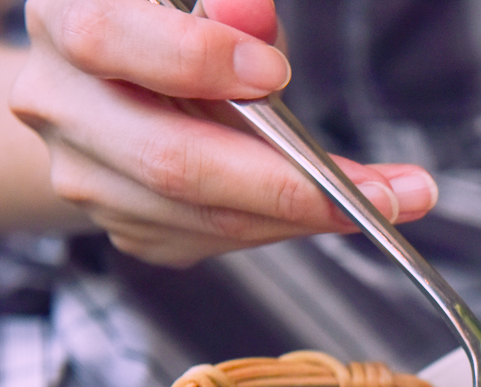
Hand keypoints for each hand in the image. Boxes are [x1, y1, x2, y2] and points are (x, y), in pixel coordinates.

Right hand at [9, 0, 436, 266]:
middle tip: (382, 192)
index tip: (274, 75)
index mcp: (67, 22)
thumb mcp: (205, 8)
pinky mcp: (128, 226)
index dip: (196, 61)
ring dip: (307, 214)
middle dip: (287, 182)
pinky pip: (215, 239)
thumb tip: (252, 13)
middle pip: (170, 161)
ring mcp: (87, 177)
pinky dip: (285, 226)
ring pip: (204, 216)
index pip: (109, 40)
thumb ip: (234, 13)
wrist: (118, 90)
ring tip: (389, 198)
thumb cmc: (169, 35)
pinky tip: (330, 207)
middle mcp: (60, 105)